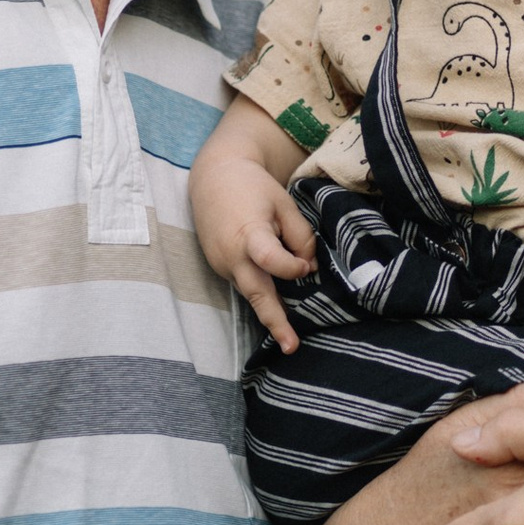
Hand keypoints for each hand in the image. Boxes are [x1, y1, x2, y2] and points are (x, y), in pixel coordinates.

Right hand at [190, 155, 316, 349]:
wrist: (214, 178)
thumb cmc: (254, 187)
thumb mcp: (284, 204)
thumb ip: (300, 236)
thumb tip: (309, 269)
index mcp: (249, 234)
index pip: (270, 260)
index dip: (291, 268)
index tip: (307, 268)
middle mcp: (231, 255)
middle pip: (255, 293)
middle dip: (275, 321)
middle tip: (291, 347)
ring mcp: (221, 264)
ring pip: (250, 292)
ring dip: (268, 311)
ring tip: (288, 336)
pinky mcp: (218, 267)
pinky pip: (243, 284)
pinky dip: (259, 292)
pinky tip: (274, 301)